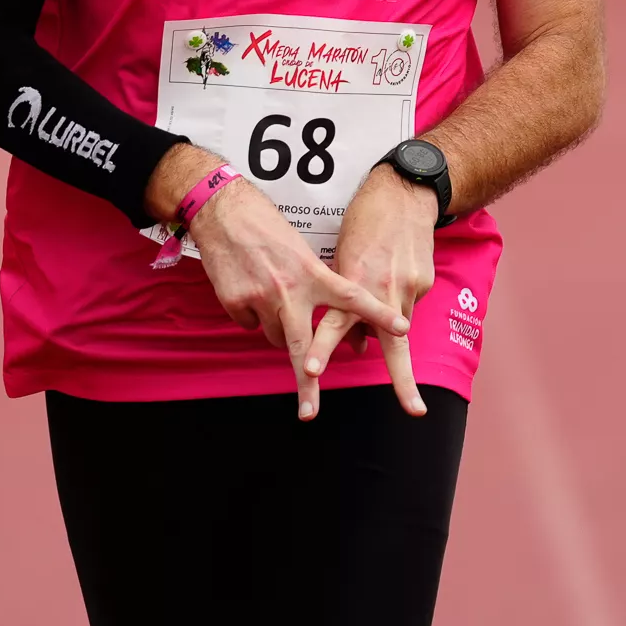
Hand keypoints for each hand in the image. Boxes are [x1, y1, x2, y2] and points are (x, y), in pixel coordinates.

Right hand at [188, 175, 414, 419]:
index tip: (402, 330)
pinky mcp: (235, 303)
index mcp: (312, 273)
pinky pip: (249, 325)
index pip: (353, 297)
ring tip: (272, 301)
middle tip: (309, 412)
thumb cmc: (267, 228)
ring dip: (280, 332)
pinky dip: (252, 316)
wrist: (223, 212)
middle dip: (307, 383)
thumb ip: (316, 286)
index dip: (378, 314)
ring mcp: (260, 298)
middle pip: (302, 345)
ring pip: (275, 338)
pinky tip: (248, 291)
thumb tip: (322, 319)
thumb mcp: (300, 252)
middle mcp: (289, 290)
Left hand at [308, 164, 435, 416]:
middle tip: (415, 410)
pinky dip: (398, 305)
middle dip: (404, 382)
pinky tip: (396, 276)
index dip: (320, 348)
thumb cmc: (363, 224)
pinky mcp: (424, 281)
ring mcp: (407, 286)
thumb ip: (343, 305)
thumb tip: (356, 348)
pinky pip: (407, 305)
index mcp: (351, 281)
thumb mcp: (342, 260)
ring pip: (398, 327)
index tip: (309, 371)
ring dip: (389, 329)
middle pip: (393, 344)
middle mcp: (381, 289)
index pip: (332, 323)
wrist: (403, 193)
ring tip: (385, 293)